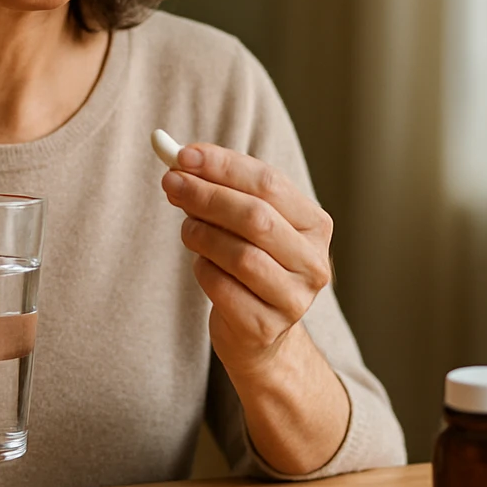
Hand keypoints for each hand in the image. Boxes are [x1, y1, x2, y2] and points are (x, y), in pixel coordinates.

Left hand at [161, 144, 334, 379]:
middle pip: (256, 217)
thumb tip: (179, 158)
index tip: (183, 155)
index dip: (224, 166)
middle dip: (207, 195)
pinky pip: (223, 288)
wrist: (259, 332)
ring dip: (202, 234)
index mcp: (316, 225)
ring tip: (187, 228)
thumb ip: (221, 187)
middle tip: (171, 183)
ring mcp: (294, 299)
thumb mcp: (245, 221)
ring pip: (240, 255)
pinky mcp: (265, 327)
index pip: (269, 183)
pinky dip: (203, 270)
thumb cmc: (250, 260)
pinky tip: (202, 265)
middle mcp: (313, 262)